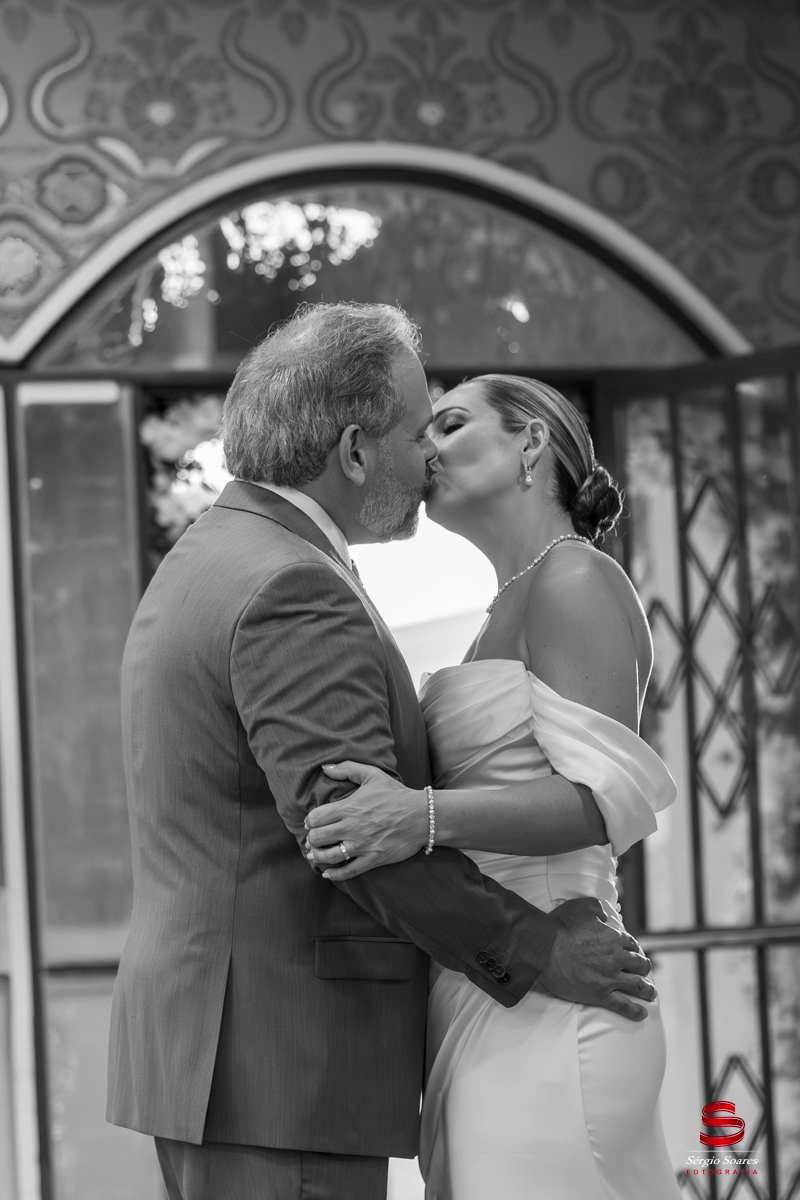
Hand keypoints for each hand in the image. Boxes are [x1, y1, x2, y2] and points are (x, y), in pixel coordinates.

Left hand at [304, 762, 427, 879]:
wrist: (422, 815)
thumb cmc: (396, 794)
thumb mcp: (372, 775)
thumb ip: (346, 769)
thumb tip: (325, 768)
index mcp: (349, 807)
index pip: (315, 818)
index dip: (310, 821)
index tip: (312, 823)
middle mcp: (352, 827)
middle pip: (318, 838)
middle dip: (312, 839)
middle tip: (314, 839)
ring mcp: (362, 845)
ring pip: (329, 856)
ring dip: (318, 857)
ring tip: (315, 855)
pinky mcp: (373, 859)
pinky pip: (349, 871)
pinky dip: (335, 875)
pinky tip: (328, 873)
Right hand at [537, 897, 654, 1021]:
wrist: (544, 948)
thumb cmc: (561, 926)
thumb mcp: (582, 906)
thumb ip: (597, 908)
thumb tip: (604, 913)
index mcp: (614, 938)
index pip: (632, 944)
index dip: (634, 948)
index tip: (634, 952)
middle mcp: (616, 958)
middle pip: (639, 965)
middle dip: (644, 967)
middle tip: (643, 970)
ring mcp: (609, 978)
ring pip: (637, 986)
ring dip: (647, 990)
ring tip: (650, 993)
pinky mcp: (600, 995)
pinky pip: (622, 1005)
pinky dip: (634, 1011)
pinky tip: (641, 1013)